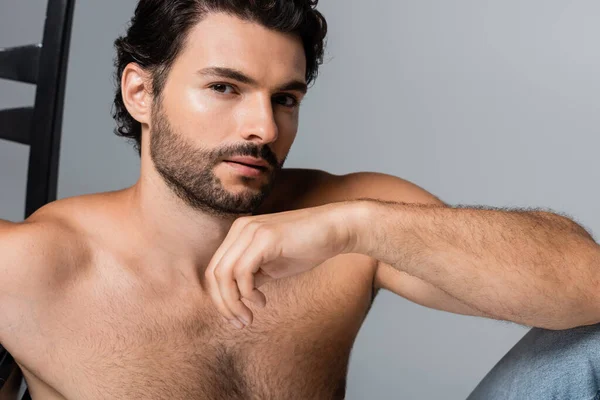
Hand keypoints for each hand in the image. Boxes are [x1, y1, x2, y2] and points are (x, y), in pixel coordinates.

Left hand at [205, 201, 359, 328]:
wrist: (337, 229)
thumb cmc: (308, 247)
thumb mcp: (273, 266)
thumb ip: (252, 276)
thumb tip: (235, 298)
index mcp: (239, 233)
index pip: (215, 269)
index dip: (220, 297)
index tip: (236, 317)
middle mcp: (240, 229)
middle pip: (214, 273)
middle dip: (223, 304)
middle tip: (240, 323)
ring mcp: (251, 231)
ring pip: (224, 274)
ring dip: (233, 303)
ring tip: (249, 318)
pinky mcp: (265, 238)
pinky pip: (242, 272)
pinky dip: (247, 293)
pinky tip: (261, 301)